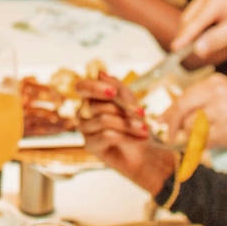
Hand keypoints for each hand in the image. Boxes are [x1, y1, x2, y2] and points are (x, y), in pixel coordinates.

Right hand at [75, 73, 176, 192]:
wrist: (144, 152)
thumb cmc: (135, 124)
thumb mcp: (130, 102)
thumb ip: (117, 87)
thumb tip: (100, 73)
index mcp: (91, 99)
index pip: (82, 87)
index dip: (94, 88)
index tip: (112, 93)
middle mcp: (83, 113)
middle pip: (98, 106)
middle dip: (123, 110)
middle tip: (142, 115)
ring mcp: (85, 130)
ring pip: (104, 121)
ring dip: (128, 125)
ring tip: (144, 130)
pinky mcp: (90, 145)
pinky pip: (107, 135)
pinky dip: (126, 137)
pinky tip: (136, 140)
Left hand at [163, 74, 226, 152]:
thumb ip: (202, 101)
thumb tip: (174, 113)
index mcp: (215, 83)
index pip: (183, 97)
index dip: (168, 112)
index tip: (159, 121)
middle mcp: (217, 93)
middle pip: (182, 109)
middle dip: (172, 125)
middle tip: (170, 136)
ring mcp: (222, 111)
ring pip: (191, 127)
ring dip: (191, 137)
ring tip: (204, 138)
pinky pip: (203, 141)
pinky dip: (201, 146)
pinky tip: (210, 145)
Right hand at [171, 0, 226, 58]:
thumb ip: (216, 40)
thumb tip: (197, 50)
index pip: (194, 22)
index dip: (184, 37)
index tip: (175, 49)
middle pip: (187, 21)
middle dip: (190, 37)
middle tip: (204, 50)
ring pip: (188, 21)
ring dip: (194, 33)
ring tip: (216, 37)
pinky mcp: (203, 0)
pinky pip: (193, 19)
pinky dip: (198, 29)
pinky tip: (213, 31)